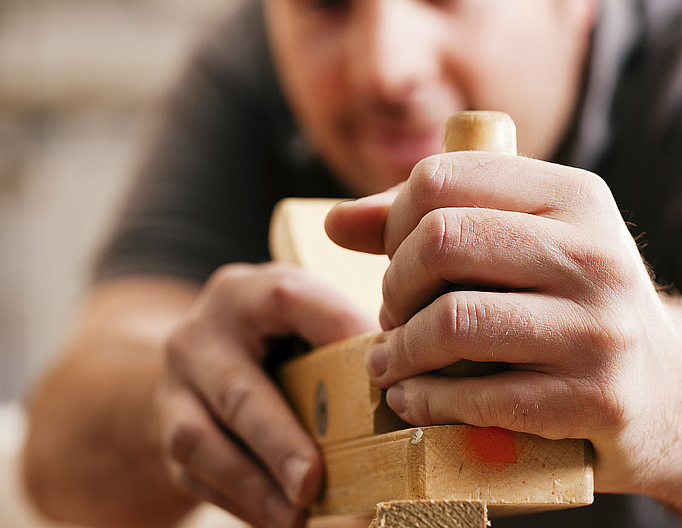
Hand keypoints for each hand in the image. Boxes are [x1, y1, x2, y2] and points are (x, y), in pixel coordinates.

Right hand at [158, 262, 378, 526]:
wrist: (200, 348)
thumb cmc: (274, 333)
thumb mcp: (301, 315)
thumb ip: (339, 336)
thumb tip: (402, 379)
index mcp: (249, 293)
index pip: (292, 300)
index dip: (339, 334)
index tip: (382, 379)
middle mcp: (203, 333)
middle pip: (238, 390)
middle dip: (279, 441)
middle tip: (312, 482)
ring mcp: (175, 383)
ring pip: (199, 439)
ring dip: (252, 485)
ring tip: (295, 516)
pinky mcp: (164, 427)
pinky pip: (191, 472)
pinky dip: (237, 500)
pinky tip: (276, 516)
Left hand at [327, 152, 678, 492]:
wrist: (676, 390)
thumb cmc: (578, 307)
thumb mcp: (527, 244)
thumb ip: (433, 222)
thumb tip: (336, 223)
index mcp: (575, 195)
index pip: (442, 177)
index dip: (392, 219)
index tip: (393, 257)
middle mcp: (593, 252)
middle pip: (440, 241)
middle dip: (393, 284)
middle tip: (393, 313)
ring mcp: (598, 329)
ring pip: (450, 320)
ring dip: (399, 348)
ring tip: (392, 360)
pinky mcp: (593, 399)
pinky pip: (475, 395)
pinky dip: (423, 399)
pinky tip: (412, 398)